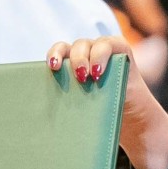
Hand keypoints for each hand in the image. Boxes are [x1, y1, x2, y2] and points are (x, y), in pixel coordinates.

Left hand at [47, 35, 167, 168]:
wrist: (132, 119)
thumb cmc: (100, 116)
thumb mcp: (79, 108)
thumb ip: (63, 104)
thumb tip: (35, 124)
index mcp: (71, 64)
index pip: (59, 51)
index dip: (54, 55)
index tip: (52, 67)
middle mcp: (85, 54)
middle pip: (72, 47)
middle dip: (71, 59)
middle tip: (76, 77)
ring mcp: (102, 50)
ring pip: (87, 44)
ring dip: (84, 58)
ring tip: (87, 77)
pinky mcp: (120, 49)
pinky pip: (109, 44)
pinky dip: (101, 56)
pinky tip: (99, 73)